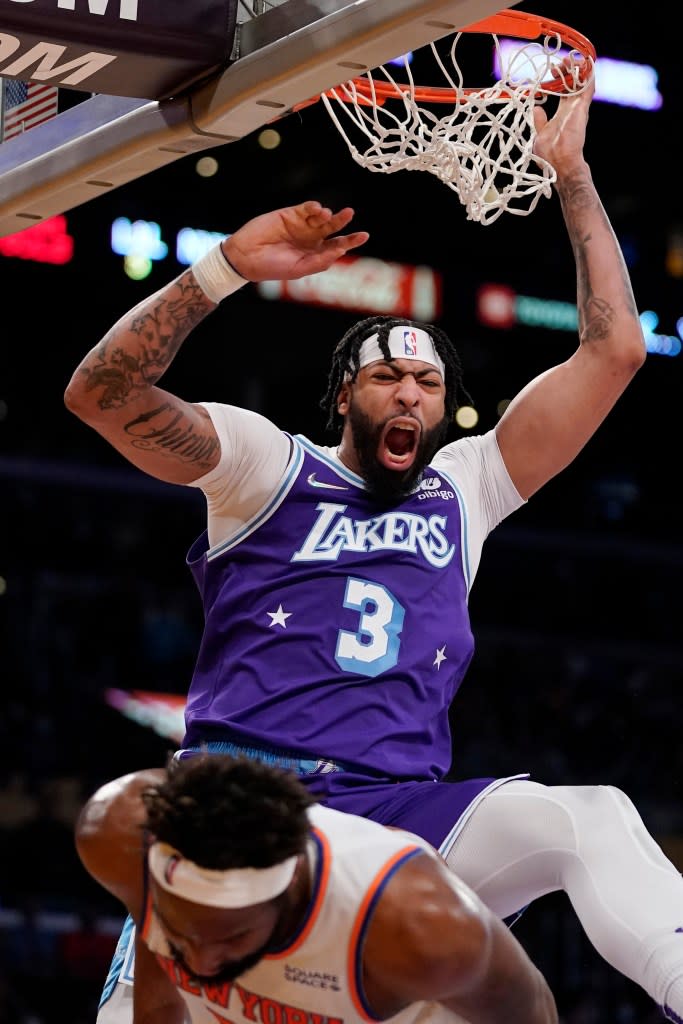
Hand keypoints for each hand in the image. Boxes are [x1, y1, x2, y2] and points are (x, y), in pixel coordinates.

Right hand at [223, 201, 368, 281]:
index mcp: (315, 254)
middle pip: (333, 228)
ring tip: (326, 215)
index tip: (363, 235)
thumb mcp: (299, 269)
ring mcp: (301, 226)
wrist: (247, 256)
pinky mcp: (290, 214)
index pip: (337, 246)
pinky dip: (314, 207)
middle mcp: (310, 239)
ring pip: (321, 217)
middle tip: (349, 214)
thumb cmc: (273, 267)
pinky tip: (317, 210)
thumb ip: (320, 261)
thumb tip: (340, 251)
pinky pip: (307, 208)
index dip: (350, 240)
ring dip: (327, 215)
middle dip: (343, 221)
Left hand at [532, 57, 594, 179]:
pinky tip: (588, 63)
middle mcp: (573, 110)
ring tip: (573, 57)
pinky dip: (588, 75)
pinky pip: (588, 88)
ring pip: (582, 83)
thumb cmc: (551, 156)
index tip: (553, 71)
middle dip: (568, 70)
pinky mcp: (582, 109)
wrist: (563, 166)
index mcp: (563, 113)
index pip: (564, 92)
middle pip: (574, 84)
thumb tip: (536, 108)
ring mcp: (579, 109)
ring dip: (578, 69)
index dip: (560, 80)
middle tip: (562, 61)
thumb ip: (539, 121)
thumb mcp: (540, 135)